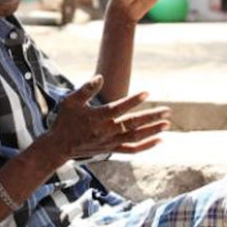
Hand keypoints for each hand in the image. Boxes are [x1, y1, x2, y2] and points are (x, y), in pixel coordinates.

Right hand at [45, 75, 170, 160]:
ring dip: (152, 131)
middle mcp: (106, 131)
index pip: (118, 108)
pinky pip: (131, 150)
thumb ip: (86, 89)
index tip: (147, 93)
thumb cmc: (65, 120)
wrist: (59, 147)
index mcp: (97, 117)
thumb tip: (100, 77)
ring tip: (167, 124)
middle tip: (167, 111)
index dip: (133, 100)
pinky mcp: (111, 150)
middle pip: (132, 124)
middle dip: (151, 117)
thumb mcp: (70, 102)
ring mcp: (110, 142)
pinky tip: (159, 141)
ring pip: (135, 137)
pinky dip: (146, 146)